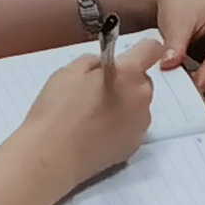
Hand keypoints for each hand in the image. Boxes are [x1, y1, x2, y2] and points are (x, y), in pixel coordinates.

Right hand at [20, 36, 162, 182]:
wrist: (53, 155)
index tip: (132, 56)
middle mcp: (141, 97)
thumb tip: (106, 64)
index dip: (143, 50)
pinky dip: (121, 127)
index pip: (152, 49)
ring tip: (95, 116)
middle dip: (126, 81)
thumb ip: (96, 61)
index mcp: (128, 74)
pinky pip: (133, 127)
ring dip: (125, 105)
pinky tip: (98, 133)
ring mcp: (141, 124)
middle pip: (143, 80)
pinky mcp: (134, 146)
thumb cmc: (57, 110)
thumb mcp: (70, 71)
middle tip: (98, 91)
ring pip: (138, 105)